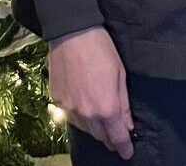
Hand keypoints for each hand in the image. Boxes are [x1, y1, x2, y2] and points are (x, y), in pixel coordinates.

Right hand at [48, 27, 132, 158]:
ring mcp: (69, 108)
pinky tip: (84, 107)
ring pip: (84, 129)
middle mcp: (87, 114)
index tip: (127, 153)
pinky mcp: (57, 100)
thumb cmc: (101, 49)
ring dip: (95, 128)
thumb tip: (127, 125)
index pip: (117, 137)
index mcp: (106, 108)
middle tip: (116, 135)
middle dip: (110, 138)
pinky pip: (71, 116)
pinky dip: (80, 116)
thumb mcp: (120, 74)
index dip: (124, 147)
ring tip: (100, 120)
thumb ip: (124, 103)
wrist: (72, 32)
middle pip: (100, 136)